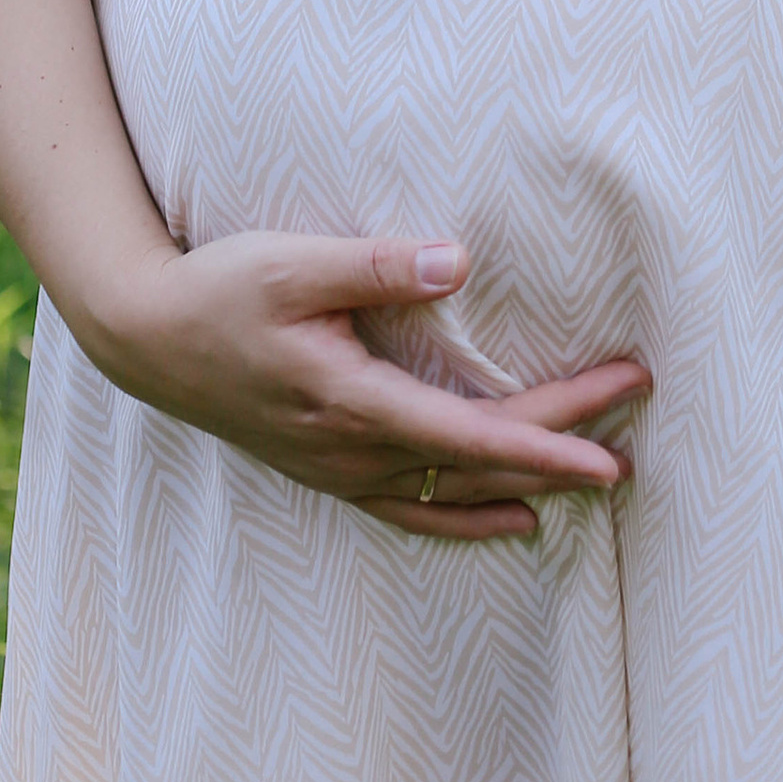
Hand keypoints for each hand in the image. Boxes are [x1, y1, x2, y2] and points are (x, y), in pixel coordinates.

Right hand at [82, 231, 649, 539]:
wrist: (147, 339)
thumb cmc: (221, 289)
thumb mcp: (293, 263)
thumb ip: (374, 264)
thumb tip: (458, 262)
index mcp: (355, 402)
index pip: (475, 433)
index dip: (550, 442)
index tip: (613, 447)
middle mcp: (355, 450)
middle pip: (481, 459)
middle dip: (565, 441)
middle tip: (636, 403)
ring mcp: (341, 468)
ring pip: (455, 491)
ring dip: (532, 483)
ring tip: (605, 476)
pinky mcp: (328, 468)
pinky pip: (413, 509)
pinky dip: (469, 516)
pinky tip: (511, 519)